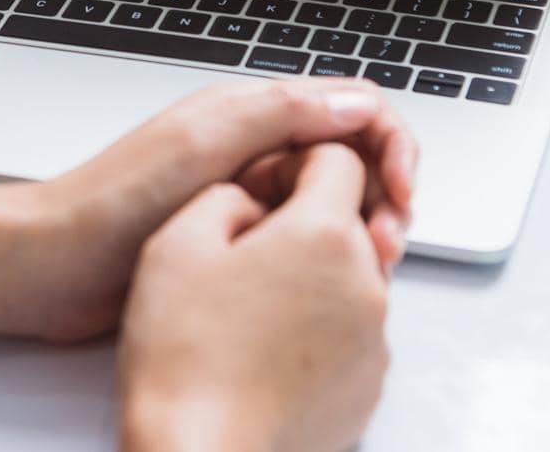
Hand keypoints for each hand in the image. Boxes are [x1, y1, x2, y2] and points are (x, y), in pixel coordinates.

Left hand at [0, 78, 414, 342]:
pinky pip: (301, 236)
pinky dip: (326, 254)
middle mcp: (253, 146)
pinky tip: (322, 279)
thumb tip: (356, 101)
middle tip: (383, 246)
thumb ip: (281, 114)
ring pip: (333, 199)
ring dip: (360, 227)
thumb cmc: (112, 202)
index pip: (352, 107)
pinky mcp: (235, 237)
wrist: (54, 262)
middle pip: (353, 155)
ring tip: (361, 267)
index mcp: (251, 112)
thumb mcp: (203, 143)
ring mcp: (245, 191)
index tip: (399, 194)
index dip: (391, 146)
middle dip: (384, 193)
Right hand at [117, 146, 390, 451]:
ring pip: (349, 280)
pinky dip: (316, 331)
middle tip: (240, 253)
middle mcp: (364, 286)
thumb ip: (225, 196)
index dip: (294, 164)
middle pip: (347, 223)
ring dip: (309, 280)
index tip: (263, 188)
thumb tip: (250, 204)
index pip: (339, 161)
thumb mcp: (176, 241)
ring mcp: (373, 344)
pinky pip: (349, 335)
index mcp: (323, 237)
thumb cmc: (184, 358)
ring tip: (245, 310)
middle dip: (300, 224)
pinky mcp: (367, 389)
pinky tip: (261, 350)